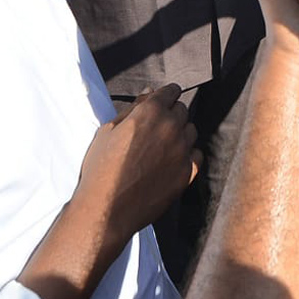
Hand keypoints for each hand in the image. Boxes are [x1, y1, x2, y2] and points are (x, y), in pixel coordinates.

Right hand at [74, 83, 199, 245]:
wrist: (107, 208)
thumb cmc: (102, 167)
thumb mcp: (108, 130)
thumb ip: (133, 108)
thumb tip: (149, 93)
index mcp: (151, 111)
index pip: (172, 90)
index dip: (166, 95)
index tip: (162, 101)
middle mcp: (171, 127)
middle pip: (182, 110)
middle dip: (171, 114)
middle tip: (156, 128)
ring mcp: (182, 150)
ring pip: (191, 130)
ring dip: (180, 133)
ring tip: (162, 146)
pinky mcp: (188, 172)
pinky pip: (197, 154)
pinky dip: (188, 154)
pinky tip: (172, 161)